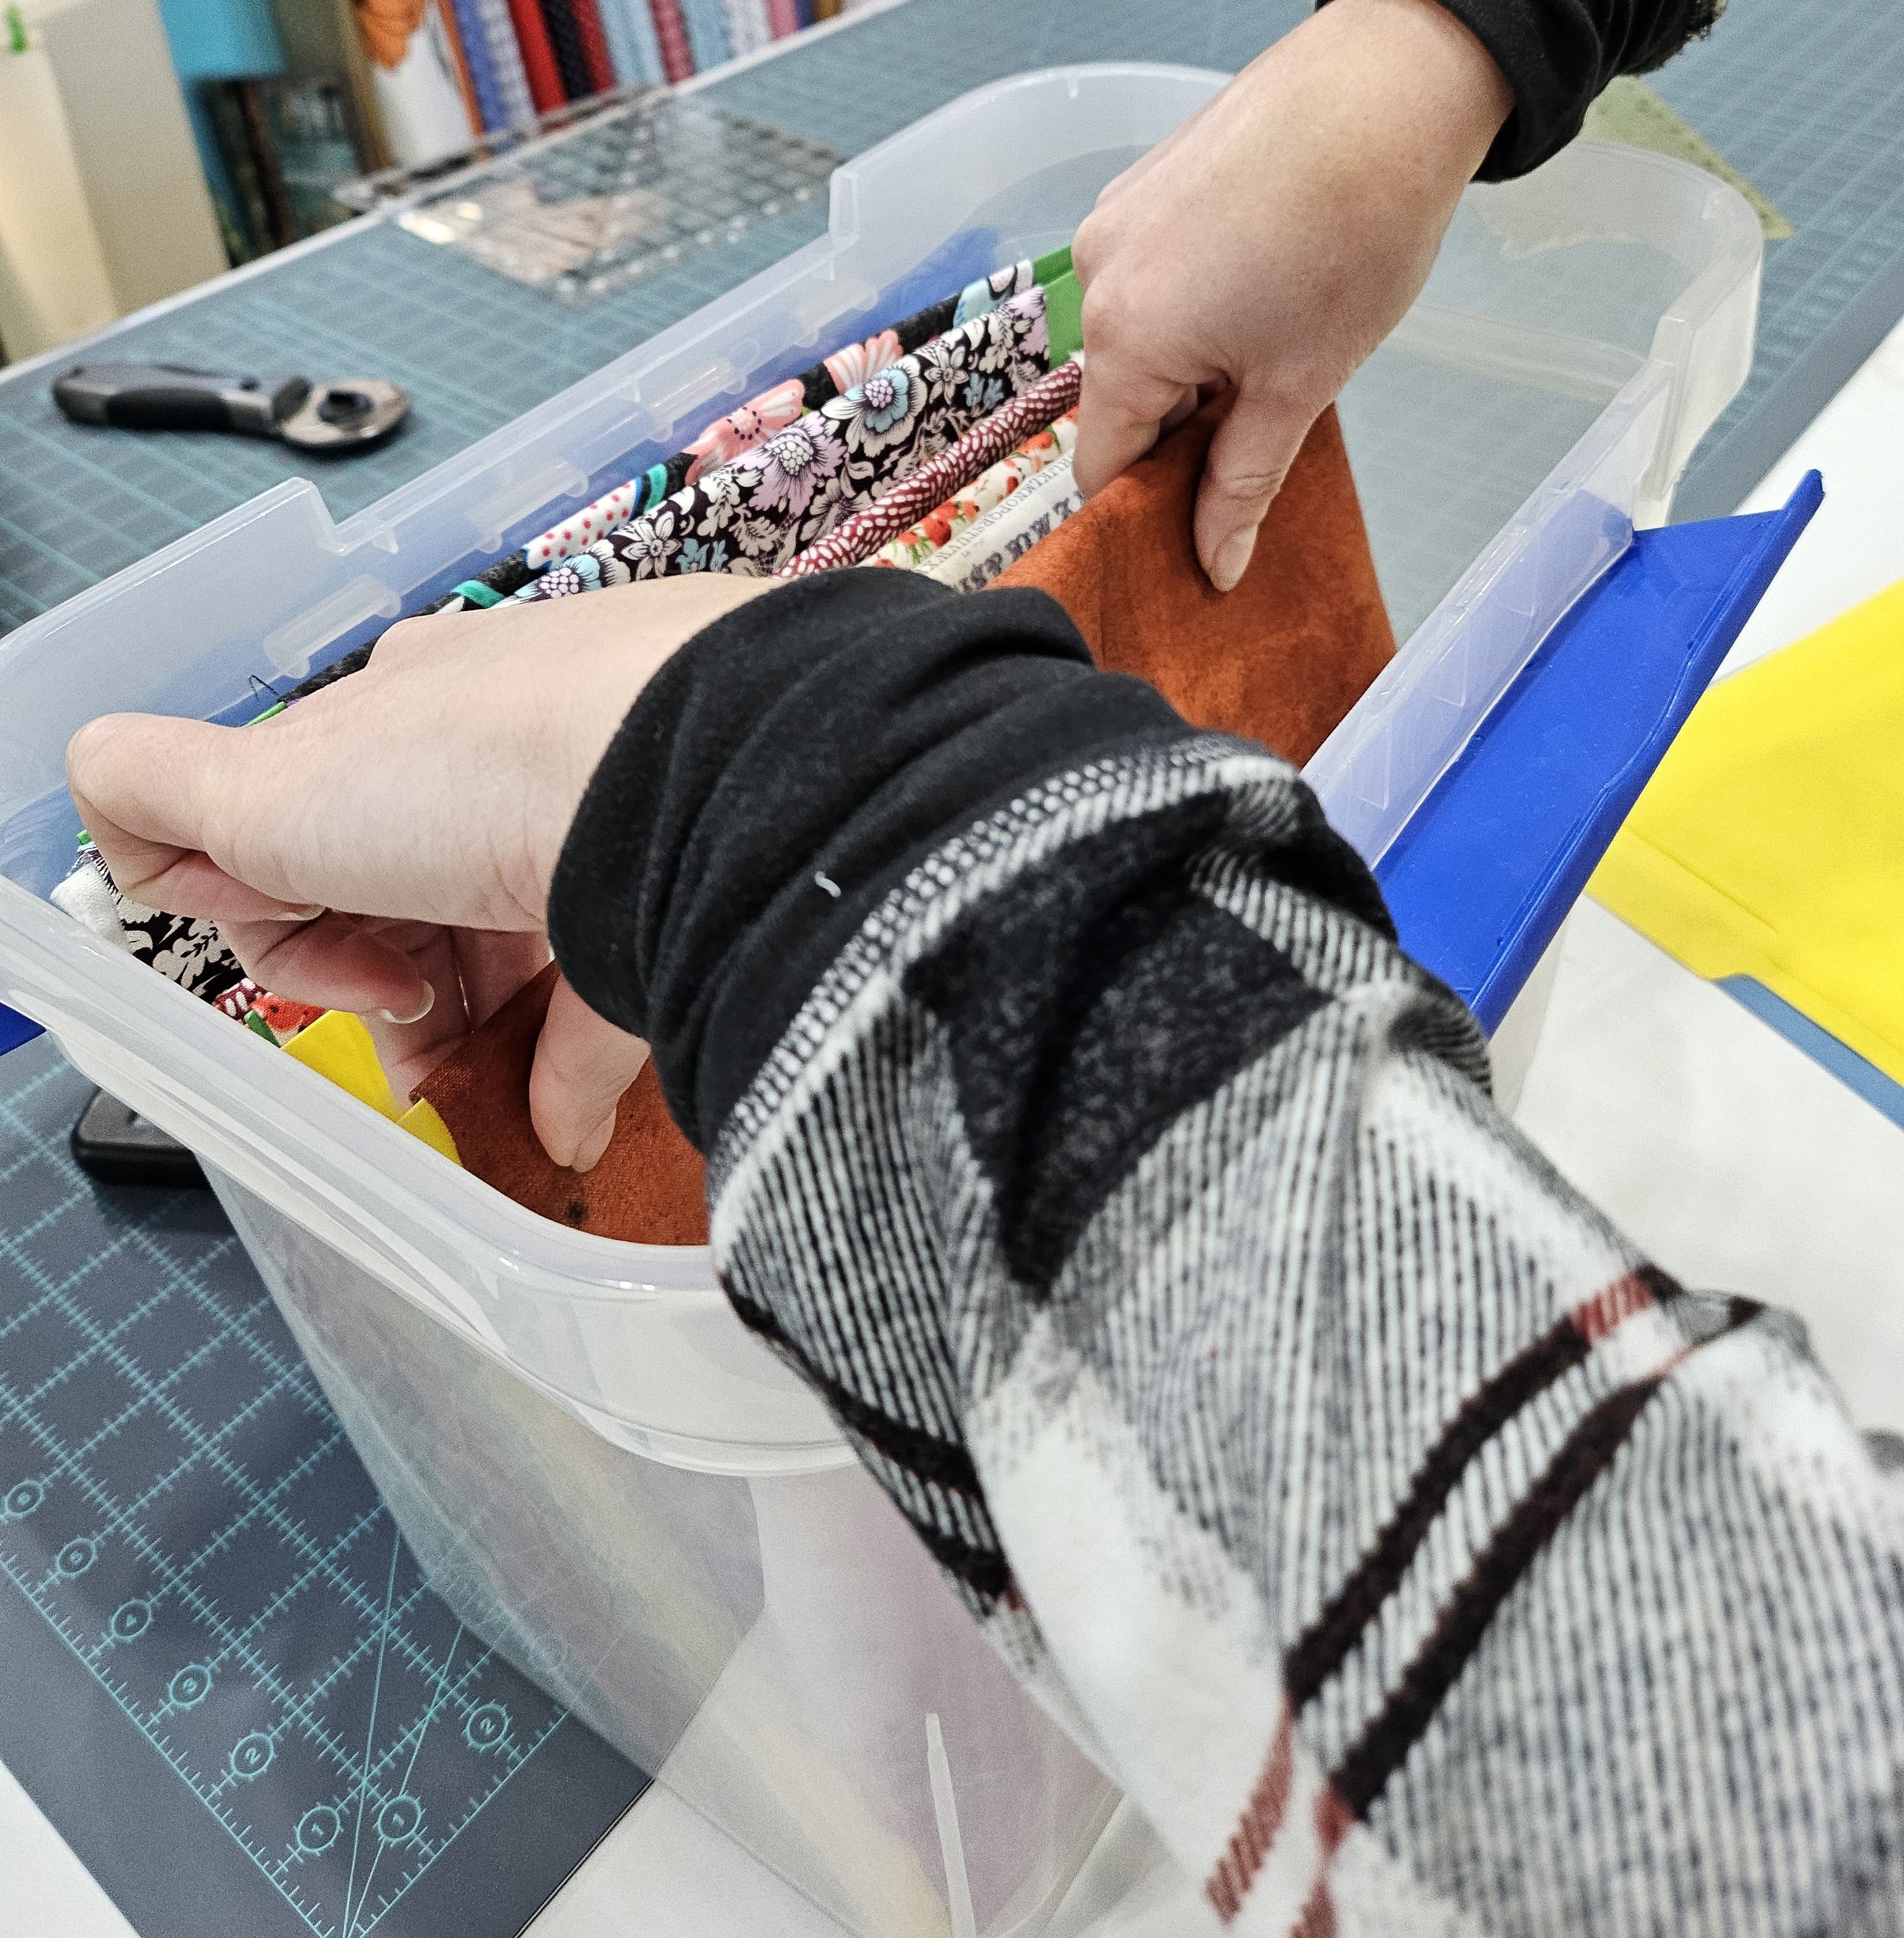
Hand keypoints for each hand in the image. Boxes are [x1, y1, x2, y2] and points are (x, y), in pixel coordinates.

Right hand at [66, 575, 771, 1168]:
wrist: (698, 766)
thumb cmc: (481, 765)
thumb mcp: (269, 783)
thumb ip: (160, 795)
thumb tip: (108, 812)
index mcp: (403, 715)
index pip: (304, 815)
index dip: (282, 903)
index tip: (307, 929)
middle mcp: (506, 756)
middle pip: (411, 898)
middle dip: (384, 987)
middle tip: (401, 1034)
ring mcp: (601, 825)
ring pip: (510, 951)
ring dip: (472, 1038)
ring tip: (468, 1092)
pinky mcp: (680, 894)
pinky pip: (609, 998)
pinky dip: (568, 1074)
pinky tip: (559, 1134)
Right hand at [1070, 0, 1512, 588]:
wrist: (1394, 80)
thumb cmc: (1356, 224)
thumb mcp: (1301, 384)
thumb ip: (1243, 485)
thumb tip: (1215, 564)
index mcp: (1124, 339)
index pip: (1101, 466)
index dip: (1150, 507)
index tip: (1203, 520)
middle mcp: (1095, 277)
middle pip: (1119, 400)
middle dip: (1181, 429)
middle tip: (1262, 422)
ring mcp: (1115, 223)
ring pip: (1137, 339)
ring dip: (1192, 366)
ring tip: (1274, 339)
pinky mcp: (1143, 186)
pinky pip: (1149, 280)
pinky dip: (1193, 306)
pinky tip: (1262, 285)